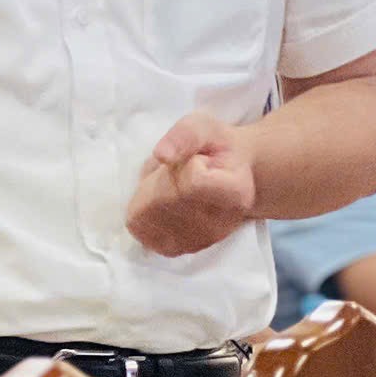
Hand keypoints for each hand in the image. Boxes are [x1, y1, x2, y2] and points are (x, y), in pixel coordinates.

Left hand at [127, 111, 257, 256]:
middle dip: (159, 178)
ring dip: (146, 195)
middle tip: (178, 171)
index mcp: (235, 193)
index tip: (200, 160)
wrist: (227, 175)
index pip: (192, 181)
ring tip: (170, 186)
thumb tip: (161, 154)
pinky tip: (159, 203)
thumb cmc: (215, 147)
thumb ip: (185, 135)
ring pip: (146, 216)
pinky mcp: (178, 249)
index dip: (187, 164)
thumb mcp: (204, 127)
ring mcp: (198, 242)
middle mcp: (219, 226)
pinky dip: (141, 213)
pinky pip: (140, 230)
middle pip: (163, 200)